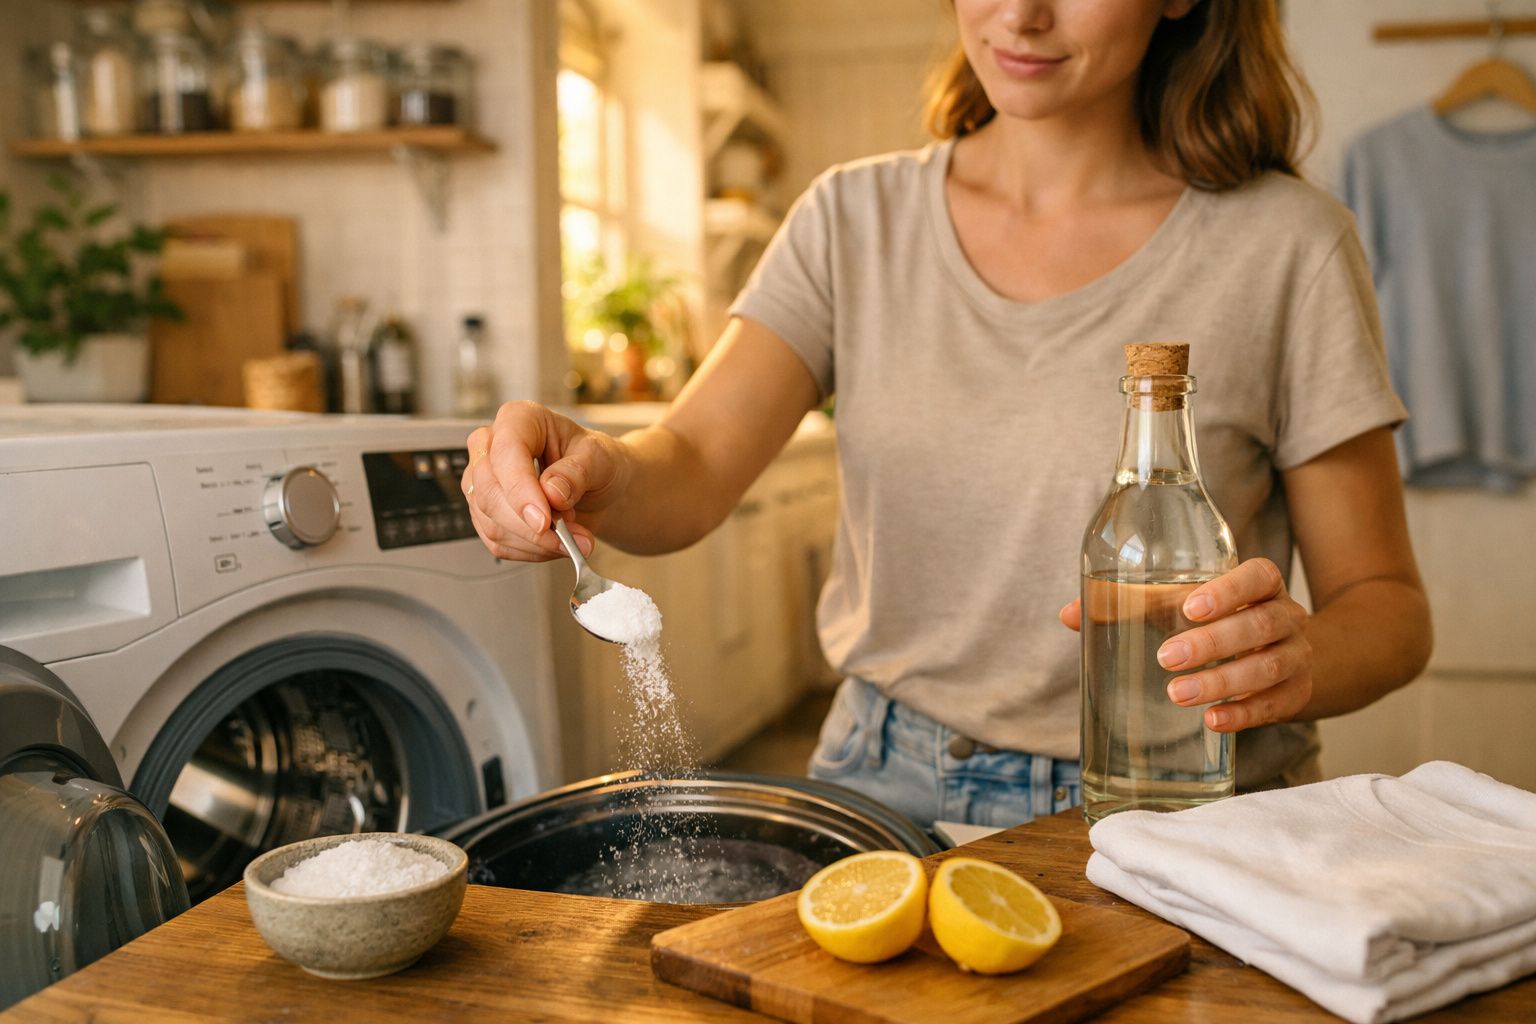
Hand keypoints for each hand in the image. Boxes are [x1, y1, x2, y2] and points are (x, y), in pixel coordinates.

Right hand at [460, 401, 628, 562]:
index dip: (520, 490)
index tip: (543, 520)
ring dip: (536, 542)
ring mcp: (484, 482)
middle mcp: (492, 448)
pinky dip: (531, 551)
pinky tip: (555, 543)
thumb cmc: (596, 462)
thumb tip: (552, 492)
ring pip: (491, 522)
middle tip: (569, 538)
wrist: (599, 487)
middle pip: (489, 492)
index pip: (505, 453)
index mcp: (518, 420)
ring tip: (573, 538)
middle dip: (530, 525)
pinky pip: (498, 542)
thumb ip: (576, 472)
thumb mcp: (600, 458)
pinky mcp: (486, 514)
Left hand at [1058, 557, 1312, 731]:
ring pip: (1268, 667)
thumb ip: (1132, 605)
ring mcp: (1297, 657)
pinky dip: (1243, 714)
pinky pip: (1275, 705)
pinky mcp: (1297, 695)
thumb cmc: (1218, 620)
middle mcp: (1287, 617)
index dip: (1228, 590)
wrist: (1284, 653)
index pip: (1258, 576)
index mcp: (1261, 584)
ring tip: (1178, 694)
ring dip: (1222, 682)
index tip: (1190, 607)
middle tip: (1166, 658)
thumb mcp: (1184, 605)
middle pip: (1260, 624)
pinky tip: (1213, 721)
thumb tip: (1069, 614)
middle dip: (1213, 643)